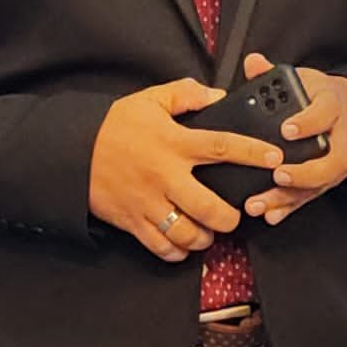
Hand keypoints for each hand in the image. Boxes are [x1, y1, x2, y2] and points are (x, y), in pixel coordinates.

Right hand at [90, 77, 286, 261]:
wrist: (71, 151)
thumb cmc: (114, 125)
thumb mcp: (149, 100)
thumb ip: (185, 95)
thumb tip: (217, 96)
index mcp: (174, 143)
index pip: (222, 147)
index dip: (253, 153)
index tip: (274, 158)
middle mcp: (166, 176)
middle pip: (210, 208)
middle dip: (229, 218)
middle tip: (234, 216)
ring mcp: (149, 203)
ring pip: (187, 234)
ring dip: (204, 238)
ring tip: (208, 233)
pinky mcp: (133, 221)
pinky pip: (160, 247)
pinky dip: (176, 252)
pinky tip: (182, 246)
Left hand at [240, 52, 346, 225]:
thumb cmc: (318, 95)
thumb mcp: (301, 79)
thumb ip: (273, 74)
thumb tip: (253, 62)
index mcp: (333, 105)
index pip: (324, 114)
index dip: (307, 122)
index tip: (286, 129)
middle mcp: (342, 136)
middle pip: (331, 159)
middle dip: (304, 171)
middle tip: (278, 174)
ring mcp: (340, 160)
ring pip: (322, 183)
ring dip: (292, 195)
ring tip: (263, 203)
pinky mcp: (331, 178)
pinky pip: (313, 195)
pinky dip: (292, 206)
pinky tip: (272, 214)